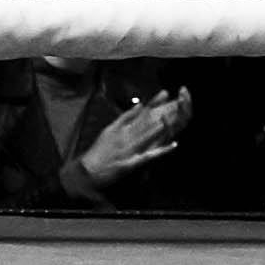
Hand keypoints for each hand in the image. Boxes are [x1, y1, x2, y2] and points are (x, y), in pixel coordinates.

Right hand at [74, 92, 188, 188]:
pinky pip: (150, 155)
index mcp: (122, 128)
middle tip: (176, 103)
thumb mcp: (109, 129)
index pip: (140, 114)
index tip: (165, 93)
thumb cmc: (99, 150)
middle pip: (147, 123)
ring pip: (148, 136)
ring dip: (161, 128)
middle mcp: (127, 137)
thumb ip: (125, 117)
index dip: (154, 103)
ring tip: (174, 118)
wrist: (88, 171)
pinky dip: (162, 150)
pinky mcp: (132, 163)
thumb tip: (139, 104)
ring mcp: (130, 150)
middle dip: (161, 113)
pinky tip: (173, 145)